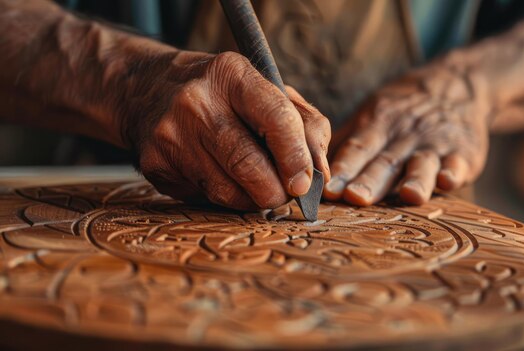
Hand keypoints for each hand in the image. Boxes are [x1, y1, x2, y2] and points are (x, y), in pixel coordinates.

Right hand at [122, 51, 330, 209]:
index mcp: (231, 74)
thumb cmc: (223, 94)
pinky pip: (204, 198)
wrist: (146, 89)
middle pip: (249, 165)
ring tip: (257, 186)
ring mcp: (171, 135)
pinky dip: (223, 198)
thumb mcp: (266, 90)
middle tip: (285, 194)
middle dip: (277, 192)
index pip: (275, 118)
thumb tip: (321, 174)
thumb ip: (306, 125)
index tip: (305, 182)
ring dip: (252, 199)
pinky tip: (220, 177)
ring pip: (228, 191)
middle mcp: (196, 102)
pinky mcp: (155, 165)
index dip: (296, 158)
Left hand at [324, 64, 488, 205]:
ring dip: (416, 180)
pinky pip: (459, 162)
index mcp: (377, 126)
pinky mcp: (463, 153)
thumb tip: (308, 170)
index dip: (343, 168)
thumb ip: (344, 143)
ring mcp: (435, 144)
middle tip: (355, 197)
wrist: (454, 85)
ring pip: (422, 164)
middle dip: (370, 180)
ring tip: (408, 195)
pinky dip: (454, 171)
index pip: (357, 148)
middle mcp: (404, 136)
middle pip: (385, 162)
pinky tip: (449, 181)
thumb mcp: (369, 115)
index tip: (327, 189)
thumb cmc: (400, 110)